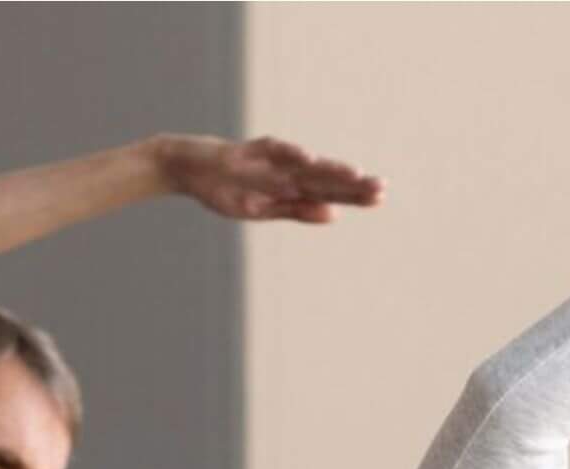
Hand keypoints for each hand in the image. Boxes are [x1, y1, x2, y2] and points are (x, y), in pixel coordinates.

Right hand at [154, 134, 384, 223]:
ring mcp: (269, 160)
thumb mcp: (261, 210)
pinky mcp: (249, 151)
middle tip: (382, 188)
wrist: (187, 168)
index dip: (353, 195)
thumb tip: (334, 216)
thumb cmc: (225, 189)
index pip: (328, 192)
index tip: (380, 198)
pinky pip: (272, 151)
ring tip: (356, 175)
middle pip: (324, 179)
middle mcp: (286, 171)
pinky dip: (290, 153)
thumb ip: (296, 211)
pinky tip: (310, 158)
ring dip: (329, 169)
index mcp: (290, 188)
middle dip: (351, 185)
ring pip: (305, 165)